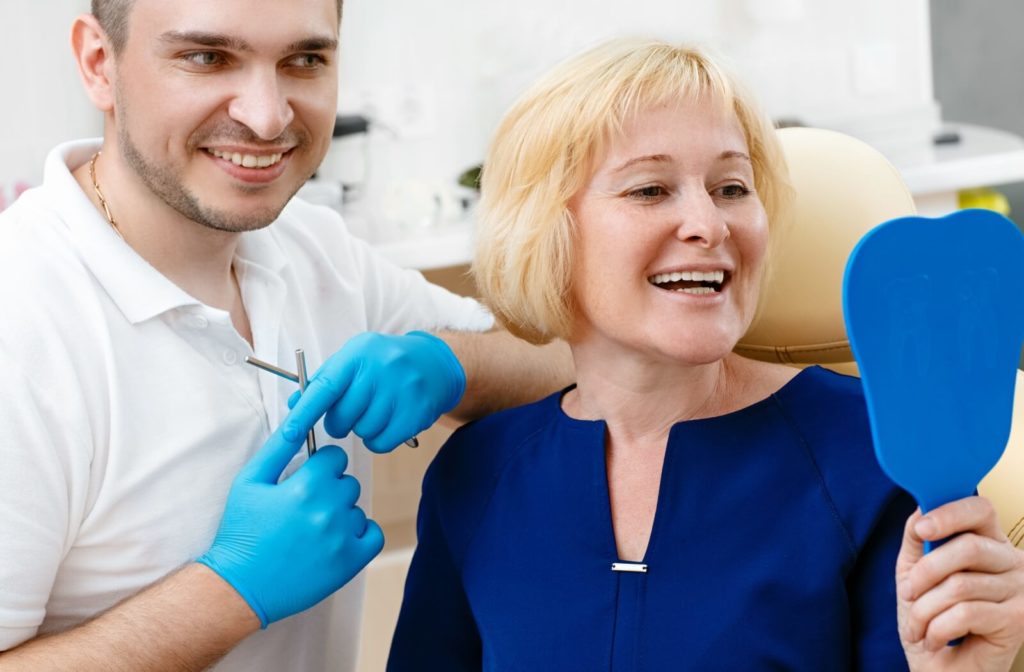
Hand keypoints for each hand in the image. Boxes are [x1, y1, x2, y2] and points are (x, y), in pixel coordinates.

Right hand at [196, 423, 383, 627]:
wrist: (239, 587)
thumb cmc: (242, 532)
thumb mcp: (249, 482)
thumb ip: (278, 448)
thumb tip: (300, 419)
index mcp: (305, 486)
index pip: (336, 457)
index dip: (321, 466)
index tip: (307, 480)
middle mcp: (328, 510)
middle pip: (348, 483)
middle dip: (331, 490)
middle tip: (305, 508)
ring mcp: (342, 538)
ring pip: (358, 509)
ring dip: (342, 515)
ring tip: (313, 530)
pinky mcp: (350, 563)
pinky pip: (374, 535)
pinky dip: (361, 535)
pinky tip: (338, 540)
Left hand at [289, 331, 465, 452]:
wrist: (434, 365)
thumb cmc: (383, 364)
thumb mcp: (354, 360)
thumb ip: (324, 381)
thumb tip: (295, 407)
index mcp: (359, 354)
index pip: (325, 387)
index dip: (304, 413)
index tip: (287, 435)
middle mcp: (381, 369)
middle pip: (342, 417)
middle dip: (339, 423)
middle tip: (351, 413)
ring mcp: (402, 391)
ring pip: (362, 432)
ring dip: (362, 429)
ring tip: (376, 411)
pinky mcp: (416, 413)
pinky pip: (381, 443)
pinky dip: (378, 440)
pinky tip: (387, 422)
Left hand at [897, 496, 1023, 670]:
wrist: (941, 669)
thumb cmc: (931, 618)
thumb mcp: (914, 572)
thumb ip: (917, 539)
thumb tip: (919, 510)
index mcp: (989, 542)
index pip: (980, 509)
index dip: (950, 514)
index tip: (922, 529)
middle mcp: (1013, 562)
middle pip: (968, 547)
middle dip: (926, 572)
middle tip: (908, 593)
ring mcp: (1021, 590)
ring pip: (961, 584)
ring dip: (925, 609)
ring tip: (918, 626)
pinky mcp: (1018, 620)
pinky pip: (967, 613)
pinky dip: (937, 628)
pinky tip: (933, 640)